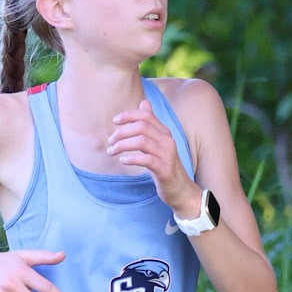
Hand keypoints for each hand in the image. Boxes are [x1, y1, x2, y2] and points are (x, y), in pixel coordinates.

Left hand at [107, 100, 198, 215]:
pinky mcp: (165, 169)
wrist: (180, 189)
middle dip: (122, 132)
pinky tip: (123, 161)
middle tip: (110, 141)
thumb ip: (150, 125)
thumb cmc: (164, 165)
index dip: (129, 115)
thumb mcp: (157, 143)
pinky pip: (146, 159)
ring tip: (112, 151)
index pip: (146, 115)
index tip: (115, 121)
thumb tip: (144, 102)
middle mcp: (167, 140)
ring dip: (122, 145)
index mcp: (164, 132)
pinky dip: (131, 158)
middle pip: (142, 127)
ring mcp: (167, 155)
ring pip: (142, 142)